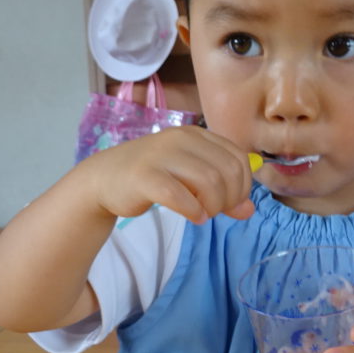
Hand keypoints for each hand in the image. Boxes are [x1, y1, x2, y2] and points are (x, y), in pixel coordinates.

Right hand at [80, 126, 254, 224]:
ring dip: (213, 206)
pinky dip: (193, 211)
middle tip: (213, 211)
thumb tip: (248, 211)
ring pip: (209, 181)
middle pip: (227, 171)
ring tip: (202, 214)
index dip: (242, 186)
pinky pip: (179, 195)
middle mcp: (181, 139)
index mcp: (196, 135)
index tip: (230, 203)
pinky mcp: (144, 176)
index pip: (238, 158)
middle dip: (229, 199)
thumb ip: (221, 191)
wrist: (104, 178)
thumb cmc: (152, 177)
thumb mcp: (191, 180)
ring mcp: (162, 155)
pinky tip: (193, 217)